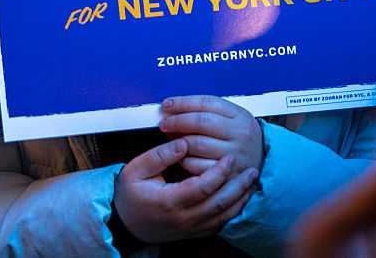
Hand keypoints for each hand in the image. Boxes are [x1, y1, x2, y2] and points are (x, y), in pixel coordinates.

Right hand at [113, 139, 258, 243]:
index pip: (203, 187)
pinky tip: (240, 197)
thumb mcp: (135, 170)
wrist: (124, 224)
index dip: (219, 172)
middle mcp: (183, 218)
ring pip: (223, 216)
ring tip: (251, 181)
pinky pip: (220, 224)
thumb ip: (159, 155)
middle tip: (251, 169)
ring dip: (240, 199)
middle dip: (238, 186)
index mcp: (169, 201)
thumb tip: (183, 143)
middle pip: (219, 204)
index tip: (229, 158)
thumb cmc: (129, 195)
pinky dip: (233, 211)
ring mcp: (190, 228)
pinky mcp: (194, 232)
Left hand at [160, 96, 264, 176]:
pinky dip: (184, 160)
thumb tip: (176, 107)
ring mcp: (233, 155)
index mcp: (239, 116)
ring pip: (196, 144)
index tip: (167, 105)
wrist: (263, 163)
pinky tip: (181, 157)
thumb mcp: (234, 118)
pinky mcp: (226, 175)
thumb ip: (210, 111)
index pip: (206, 103)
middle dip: (177, 121)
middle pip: (200, 122)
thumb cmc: (241, 138)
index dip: (183, 102)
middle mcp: (239, 134)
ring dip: (178, 142)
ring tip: (171, 140)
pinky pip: (197, 166)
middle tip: (164, 123)